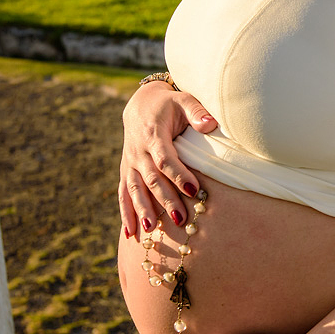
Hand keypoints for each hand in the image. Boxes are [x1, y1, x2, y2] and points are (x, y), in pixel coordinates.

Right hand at [118, 80, 216, 238]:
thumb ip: (197, 111)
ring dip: (142, 210)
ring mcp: (130, 162)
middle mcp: (138, 150)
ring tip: (152, 229)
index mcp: (153, 134)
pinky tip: (131, 233)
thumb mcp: (183, 100)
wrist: (141, 104)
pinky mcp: (126, 170)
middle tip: (180, 218)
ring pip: (135, 189)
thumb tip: (210, 124)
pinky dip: (126, 213)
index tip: (194, 189)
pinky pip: (123, 193)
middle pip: (151, 178)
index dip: (178, 174)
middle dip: (165, 199)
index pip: (165, 158)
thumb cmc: (169, 105)